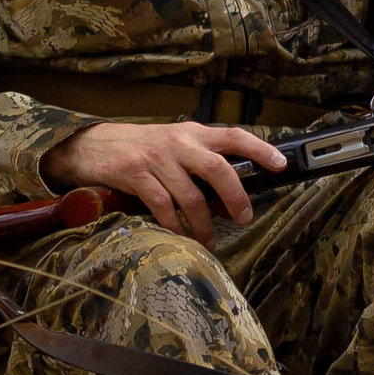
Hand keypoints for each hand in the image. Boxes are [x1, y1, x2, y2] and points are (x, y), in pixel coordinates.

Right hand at [40, 122, 286, 247]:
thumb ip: (200, 162)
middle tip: (244, 217)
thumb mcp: (174, 146)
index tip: (280, 164)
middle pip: (218, 167)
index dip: (260, 148)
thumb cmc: (141, 148)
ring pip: (191, 195)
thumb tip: (231, 195)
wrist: (93, 146)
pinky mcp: (135, 173)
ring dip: (203, 224)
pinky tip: (179, 235)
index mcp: (193, 133)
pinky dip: (174, 225)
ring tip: (209, 241)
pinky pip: (162, 205)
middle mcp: (178, 142)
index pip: (233, 135)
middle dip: (236, 196)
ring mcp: (156, 158)